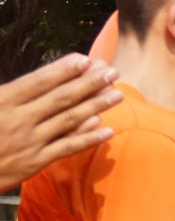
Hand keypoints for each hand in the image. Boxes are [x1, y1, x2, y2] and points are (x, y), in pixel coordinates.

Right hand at [0, 53, 117, 190]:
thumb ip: (11, 92)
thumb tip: (37, 81)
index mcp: (3, 101)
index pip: (39, 81)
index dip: (64, 70)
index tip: (86, 59)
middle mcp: (19, 119)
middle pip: (60, 98)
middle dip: (89, 83)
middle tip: (111, 71)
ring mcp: (30, 141)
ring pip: (69, 120)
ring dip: (96, 106)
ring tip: (116, 94)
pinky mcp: (36, 161)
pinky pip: (67, 147)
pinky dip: (88, 138)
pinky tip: (107, 129)